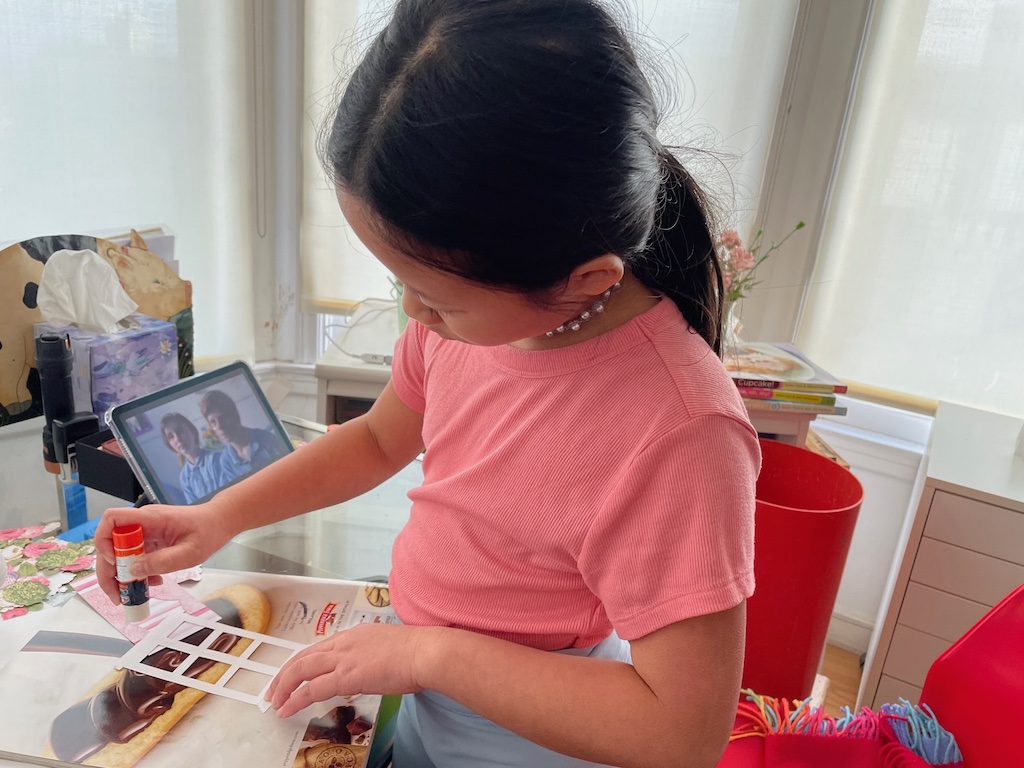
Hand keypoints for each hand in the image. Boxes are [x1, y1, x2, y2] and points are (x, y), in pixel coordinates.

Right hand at [94, 500, 234, 603]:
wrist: (219, 522)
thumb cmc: (208, 531)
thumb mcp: (190, 552)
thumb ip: (163, 562)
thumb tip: (134, 572)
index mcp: (150, 519)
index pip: (112, 519)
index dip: (104, 540)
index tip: (114, 561)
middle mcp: (142, 524)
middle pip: (109, 543)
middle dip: (109, 571)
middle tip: (117, 595)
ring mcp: (144, 533)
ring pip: (119, 554)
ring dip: (122, 576)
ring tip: (133, 594)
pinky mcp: (149, 542)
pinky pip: (134, 558)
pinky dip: (137, 574)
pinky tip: (151, 582)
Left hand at [266, 623, 433, 718]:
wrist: (425, 652)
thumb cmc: (417, 651)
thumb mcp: (388, 647)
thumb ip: (372, 656)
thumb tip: (371, 668)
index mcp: (353, 635)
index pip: (318, 648)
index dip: (300, 663)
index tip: (291, 675)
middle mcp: (344, 643)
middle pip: (303, 657)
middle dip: (283, 675)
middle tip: (273, 691)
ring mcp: (343, 658)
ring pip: (301, 670)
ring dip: (283, 687)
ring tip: (275, 702)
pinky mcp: (346, 676)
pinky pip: (311, 689)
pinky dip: (295, 699)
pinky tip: (286, 710)